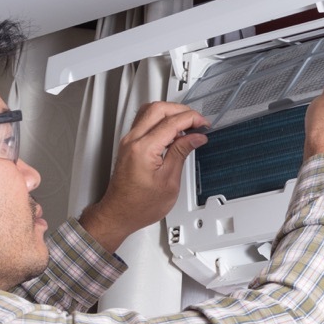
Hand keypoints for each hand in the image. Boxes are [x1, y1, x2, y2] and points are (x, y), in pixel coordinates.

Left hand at [79, 102, 208, 253]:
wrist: (119, 214)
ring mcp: (128, 141)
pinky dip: (160, 119)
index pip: (171, 122)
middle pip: (158, 109)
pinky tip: (172, 130)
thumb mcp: (169, 182)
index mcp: (143, 149)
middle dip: (181, 110)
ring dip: (170, 112)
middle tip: (197, 121)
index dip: (191, 119)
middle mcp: (132, 141)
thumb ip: (181, 153)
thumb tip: (195, 137)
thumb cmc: (139, 205)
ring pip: (149, 111)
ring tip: (186, 124)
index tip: (203, 124)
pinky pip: (144, 121)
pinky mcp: (128, 144)